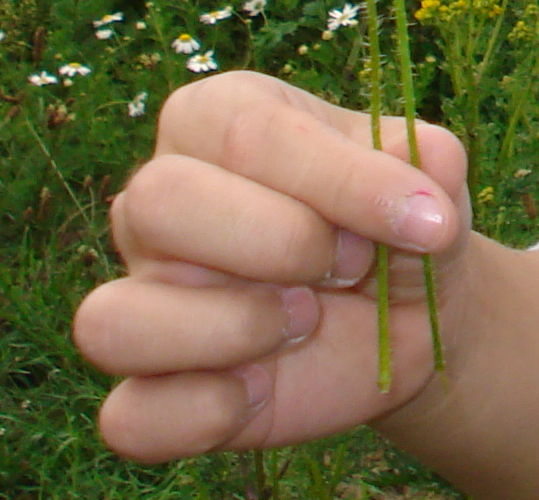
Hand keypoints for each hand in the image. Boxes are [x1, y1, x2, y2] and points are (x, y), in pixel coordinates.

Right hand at [76, 71, 469, 461]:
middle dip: (281, 241)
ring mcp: (143, 299)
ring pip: (110, 320)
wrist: (407, 310)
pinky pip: (129, 418)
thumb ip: (425, 160)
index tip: (428, 220)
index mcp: (216, 120)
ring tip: (306, 320)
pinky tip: (264, 388)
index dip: (341, 180)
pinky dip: (203, 413)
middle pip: (158, 203)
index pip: (246, 133)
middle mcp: (156, 203)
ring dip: (230, 328)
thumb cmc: (394, 220)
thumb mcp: (425, 176)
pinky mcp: (151, 391)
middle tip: (354, 263)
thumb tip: (426, 166)